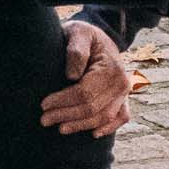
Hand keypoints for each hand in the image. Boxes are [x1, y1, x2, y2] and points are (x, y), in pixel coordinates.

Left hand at [41, 19, 132, 137]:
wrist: (97, 37)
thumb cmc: (84, 35)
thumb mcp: (78, 33)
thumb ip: (76, 50)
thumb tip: (72, 76)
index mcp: (111, 68)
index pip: (85, 92)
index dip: (63, 101)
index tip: (44, 104)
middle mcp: (122, 83)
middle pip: (92, 107)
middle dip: (66, 115)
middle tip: (44, 119)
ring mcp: (124, 92)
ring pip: (103, 116)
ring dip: (81, 125)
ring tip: (60, 128)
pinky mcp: (123, 98)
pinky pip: (121, 117)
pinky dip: (109, 127)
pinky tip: (94, 134)